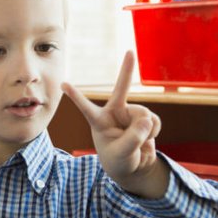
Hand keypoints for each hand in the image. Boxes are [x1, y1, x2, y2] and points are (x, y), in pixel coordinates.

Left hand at [61, 51, 167, 197]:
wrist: (134, 166)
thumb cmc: (120, 160)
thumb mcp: (123, 154)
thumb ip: (133, 138)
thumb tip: (147, 119)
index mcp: (99, 121)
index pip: (86, 107)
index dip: (76, 96)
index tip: (62, 84)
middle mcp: (115, 113)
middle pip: (122, 88)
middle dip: (127, 70)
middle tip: (129, 51)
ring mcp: (130, 113)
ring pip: (144, 114)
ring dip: (145, 131)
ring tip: (137, 142)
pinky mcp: (145, 118)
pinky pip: (154, 121)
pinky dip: (154, 131)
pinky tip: (148, 138)